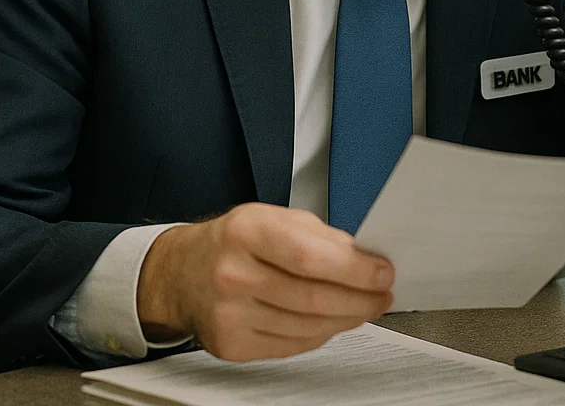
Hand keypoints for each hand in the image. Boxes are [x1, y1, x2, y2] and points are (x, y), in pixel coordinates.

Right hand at [136, 202, 394, 360]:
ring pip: (307, 327)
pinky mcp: (231, 345)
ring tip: (363, 308)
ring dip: (346, 319)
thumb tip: (364, 259)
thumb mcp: (271, 217)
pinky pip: (292, 346)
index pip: (309, 256)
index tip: (383, 273)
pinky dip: (320, 334)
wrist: (181, 273)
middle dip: (360, 300)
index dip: (354, 269)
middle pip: (313, 298)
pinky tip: (331, 321)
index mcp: (245, 231)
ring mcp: (229, 314)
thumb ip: (317, 235)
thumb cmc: (233, 242)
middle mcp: (232, 274)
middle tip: (382, 296)